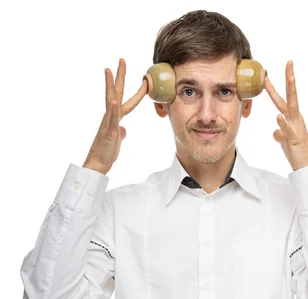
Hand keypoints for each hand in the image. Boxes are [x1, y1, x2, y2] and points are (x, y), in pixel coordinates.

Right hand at [83, 58, 148, 174]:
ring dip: (110, 85)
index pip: (127, 100)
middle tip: (122, 59)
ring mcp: (108, 123)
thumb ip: (120, 131)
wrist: (98, 163)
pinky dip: (112, 110)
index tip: (144, 79)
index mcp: (115, 118)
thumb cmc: (106, 152)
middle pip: (116, 92)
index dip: (137, 91)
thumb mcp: (117, 139)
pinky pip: (110, 119)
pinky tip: (113, 101)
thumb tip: (124, 129)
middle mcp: (111, 117)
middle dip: (120, 76)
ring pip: (110, 100)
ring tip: (109, 70)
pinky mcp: (109, 132)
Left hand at [264, 60, 307, 170]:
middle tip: (289, 63)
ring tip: (290, 79)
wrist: (306, 166)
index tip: (283, 68)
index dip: (285, 84)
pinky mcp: (294, 139)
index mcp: (293, 118)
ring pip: (291, 108)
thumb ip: (280, 133)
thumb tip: (275, 131)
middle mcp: (295, 119)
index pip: (286, 98)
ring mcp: (295, 128)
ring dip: (290, 93)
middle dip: (290, 80)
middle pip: (290, 96)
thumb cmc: (297, 152)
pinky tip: (278, 117)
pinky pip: (287, 130)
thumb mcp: (285, 141)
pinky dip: (282, 124)